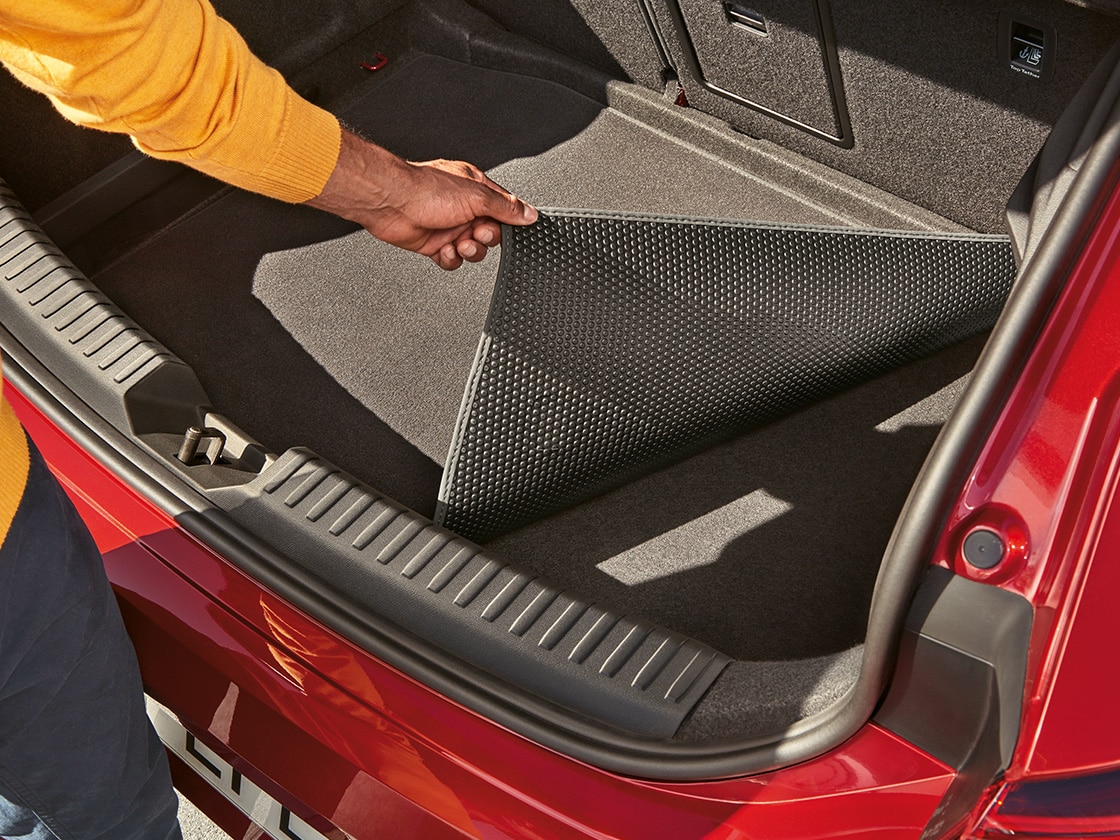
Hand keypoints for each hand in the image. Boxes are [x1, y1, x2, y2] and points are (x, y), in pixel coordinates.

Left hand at [306, 129, 537, 268]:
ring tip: (459, 242)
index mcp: (476, 189)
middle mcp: (463, 207)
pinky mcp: (433, 244)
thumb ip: (506, 207)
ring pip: (473, 249)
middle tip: (476, 231)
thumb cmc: (426, 190)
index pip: (504, 209)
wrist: (391, 202)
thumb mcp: (477, 196)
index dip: (509, 222)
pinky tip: (444, 250)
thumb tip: (529, 214)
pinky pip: (452, 260)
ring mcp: (448, 226)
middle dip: (486, 237)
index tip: (513, 229)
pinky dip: (451, 259)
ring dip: (469, 250)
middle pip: (490, 232)